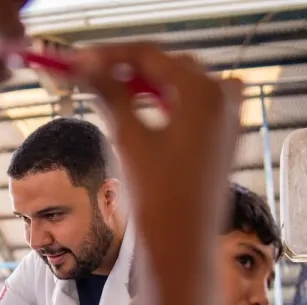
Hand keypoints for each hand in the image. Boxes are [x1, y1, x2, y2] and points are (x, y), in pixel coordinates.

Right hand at [70, 45, 243, 271]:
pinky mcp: (223, 136)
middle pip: (165, 66)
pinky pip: (190, 105)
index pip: (149, 56)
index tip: (78, 59)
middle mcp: (224, 97)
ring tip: (109, 91)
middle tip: (89, 72)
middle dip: (127, 68)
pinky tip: (139, 111)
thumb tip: (86, 65)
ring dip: (145, 84)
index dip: (109, 55)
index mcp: (204, 92)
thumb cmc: (160, 199)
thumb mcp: (129, 138)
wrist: (182, 246)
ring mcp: (228, 117)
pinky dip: (163, 102)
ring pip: (178, 84)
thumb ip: (110, 93)